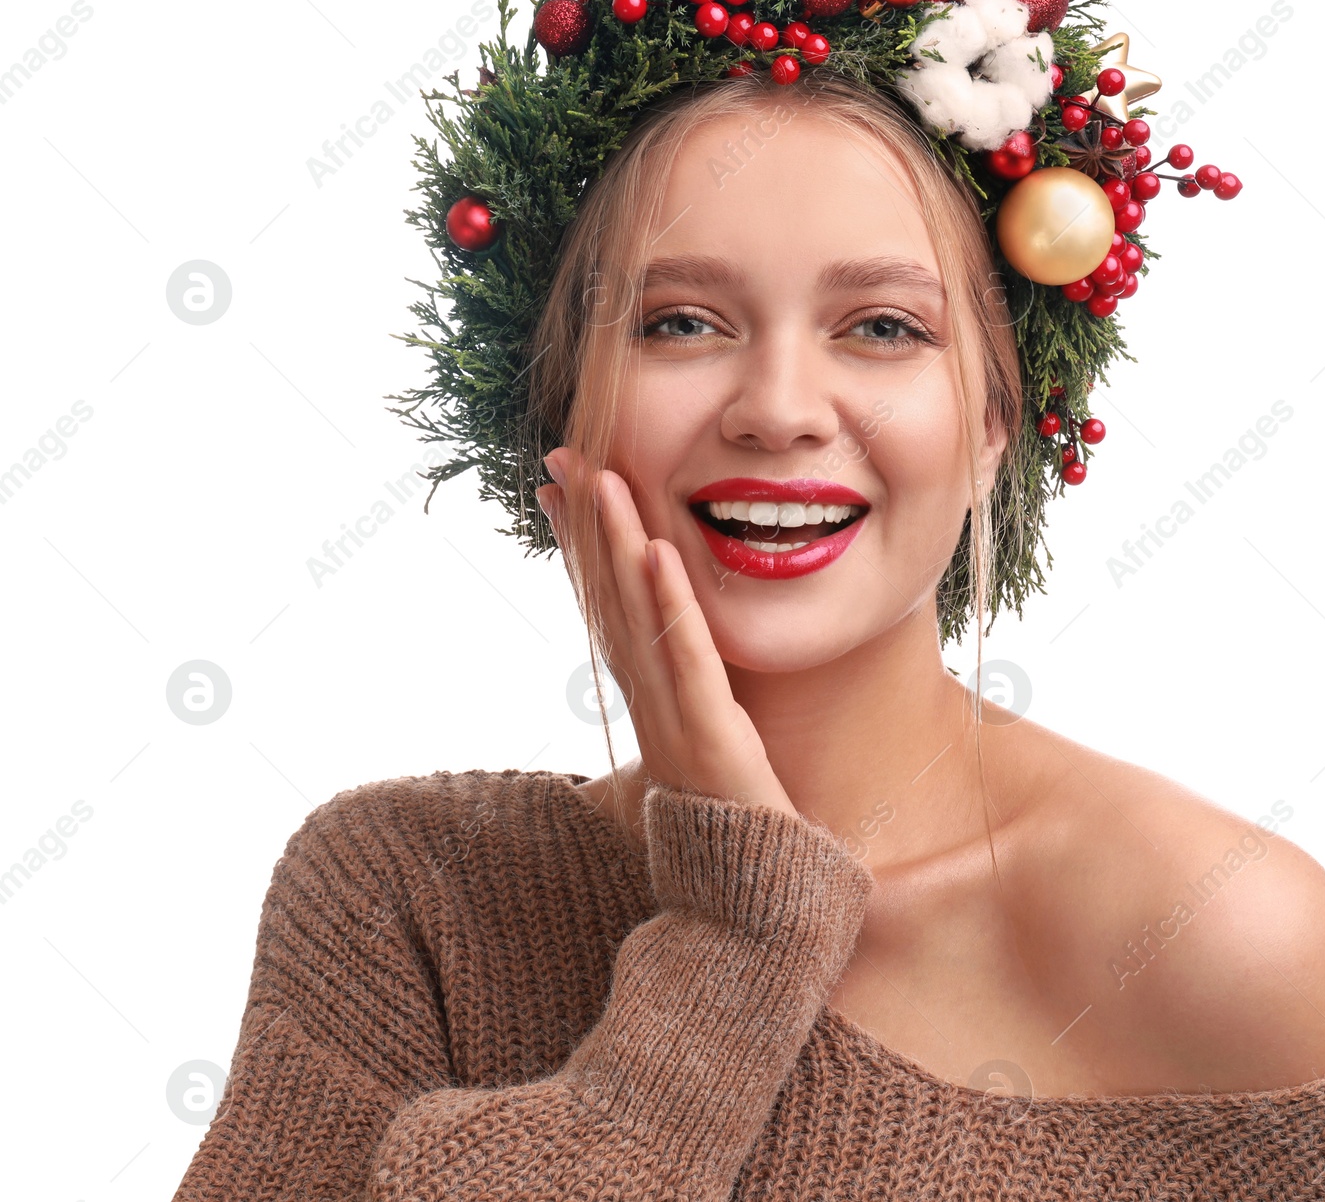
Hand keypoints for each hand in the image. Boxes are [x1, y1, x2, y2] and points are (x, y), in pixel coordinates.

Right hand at [536, 447, 799, 820]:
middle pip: (606, 594)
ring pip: (637, 612)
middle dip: (585, 523)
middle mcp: (644, 693)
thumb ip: (681, 691)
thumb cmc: (726, 811)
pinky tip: (661, 552)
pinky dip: (672, 602)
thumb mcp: (697, 734)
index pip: (602, 602)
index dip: (580, 542)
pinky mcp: (708, 726)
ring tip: (604, 480)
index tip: (559, 488)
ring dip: (618, 542)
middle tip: (562, 459)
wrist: (748, 881)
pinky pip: (686, 654)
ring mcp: (671, 708)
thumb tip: (672, 652)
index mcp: (642, 691)